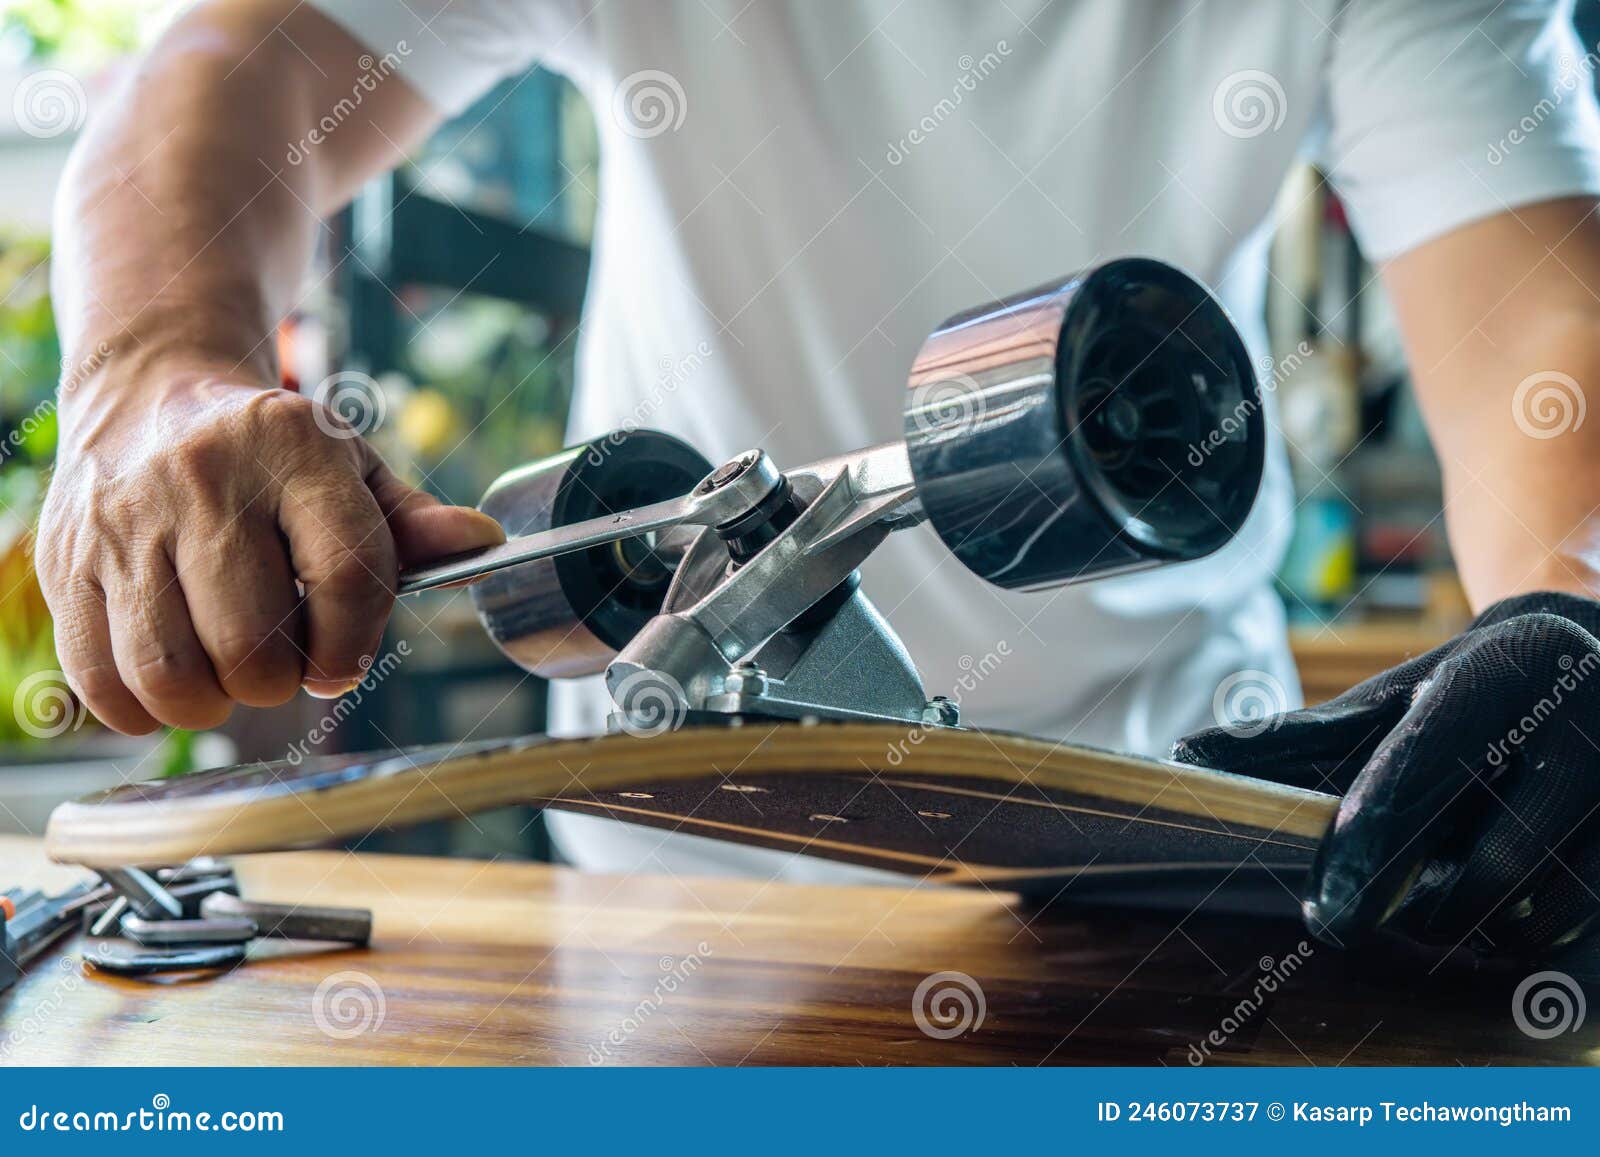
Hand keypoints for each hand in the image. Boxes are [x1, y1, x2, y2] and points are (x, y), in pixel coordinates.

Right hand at [36, 363, 503, 733]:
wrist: (149, 394)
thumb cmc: (269, 453)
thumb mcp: (350, 467)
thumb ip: (411, 521)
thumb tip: (482, 543)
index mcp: (292, 448)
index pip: (346, 575)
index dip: (353, 643)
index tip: (343, 660)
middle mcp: (202, 477)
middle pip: (254, 642)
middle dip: (281, 678)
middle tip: (282, 661)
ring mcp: (124, 520)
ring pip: (172, 673)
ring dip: (213, 702)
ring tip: (227, 673)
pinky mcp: (67, 562)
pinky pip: (101, 680)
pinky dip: (143, 707)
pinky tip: (172, 678)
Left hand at [1173, 592, 1599, 961]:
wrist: (1593, 660)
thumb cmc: (1464, 690)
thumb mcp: (1387, 698)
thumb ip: (1295, 738)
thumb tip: (1188, 755)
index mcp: (1502, 675)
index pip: (1427, 769)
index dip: (1372, 844)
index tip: (1327, 912)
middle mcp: (1586, 726)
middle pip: (1495, 868)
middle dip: (1425, 908)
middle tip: (1381, 910)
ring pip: (1549, 912)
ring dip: (1483, 930)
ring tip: (1450, 897)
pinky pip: (1591, 930)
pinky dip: (1537, 935)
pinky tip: (1509, 903)